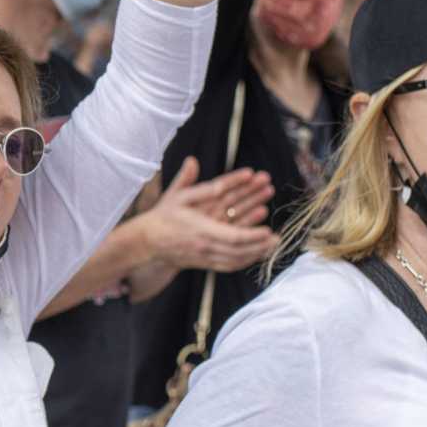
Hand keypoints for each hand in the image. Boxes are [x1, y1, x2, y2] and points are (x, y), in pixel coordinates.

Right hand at [141, 158, 277, 272]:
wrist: (148, 243)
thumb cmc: (163, 217)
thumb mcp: (173, 195)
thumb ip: (186, 179)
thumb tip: (192, 160)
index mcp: (200, 229)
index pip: (231, 235)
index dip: (251, 232)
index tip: (267, 226)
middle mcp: (204, 245)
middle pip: (238, 249)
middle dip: (260, 243)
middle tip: (278, 237)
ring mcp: (205, 256)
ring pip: (236, 259)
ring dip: (256, 253)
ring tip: (273, 244)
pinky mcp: (206, 263)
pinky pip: (230, 266)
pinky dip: (245, 261)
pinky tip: (257, 254)